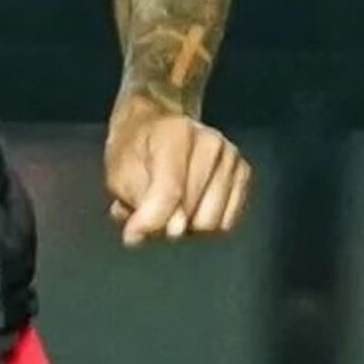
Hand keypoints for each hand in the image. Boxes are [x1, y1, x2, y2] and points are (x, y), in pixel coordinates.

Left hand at [105, 97, 251, 245]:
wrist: (153, 129)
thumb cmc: (134, 152)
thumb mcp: (120, 173)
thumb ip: (139, 200)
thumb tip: (164, 232)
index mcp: (175, 132)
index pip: (171, 189)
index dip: (151, 219)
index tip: (132, 234)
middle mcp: (210, 141)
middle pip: (193, 212)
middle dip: (168, 222)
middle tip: (152, 211)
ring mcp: (231, 157)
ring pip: (213, 222)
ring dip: (188, 226)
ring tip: (172, 208)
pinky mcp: (243, 173)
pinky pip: (227, 222)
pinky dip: (207, 222)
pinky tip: (191, 206)